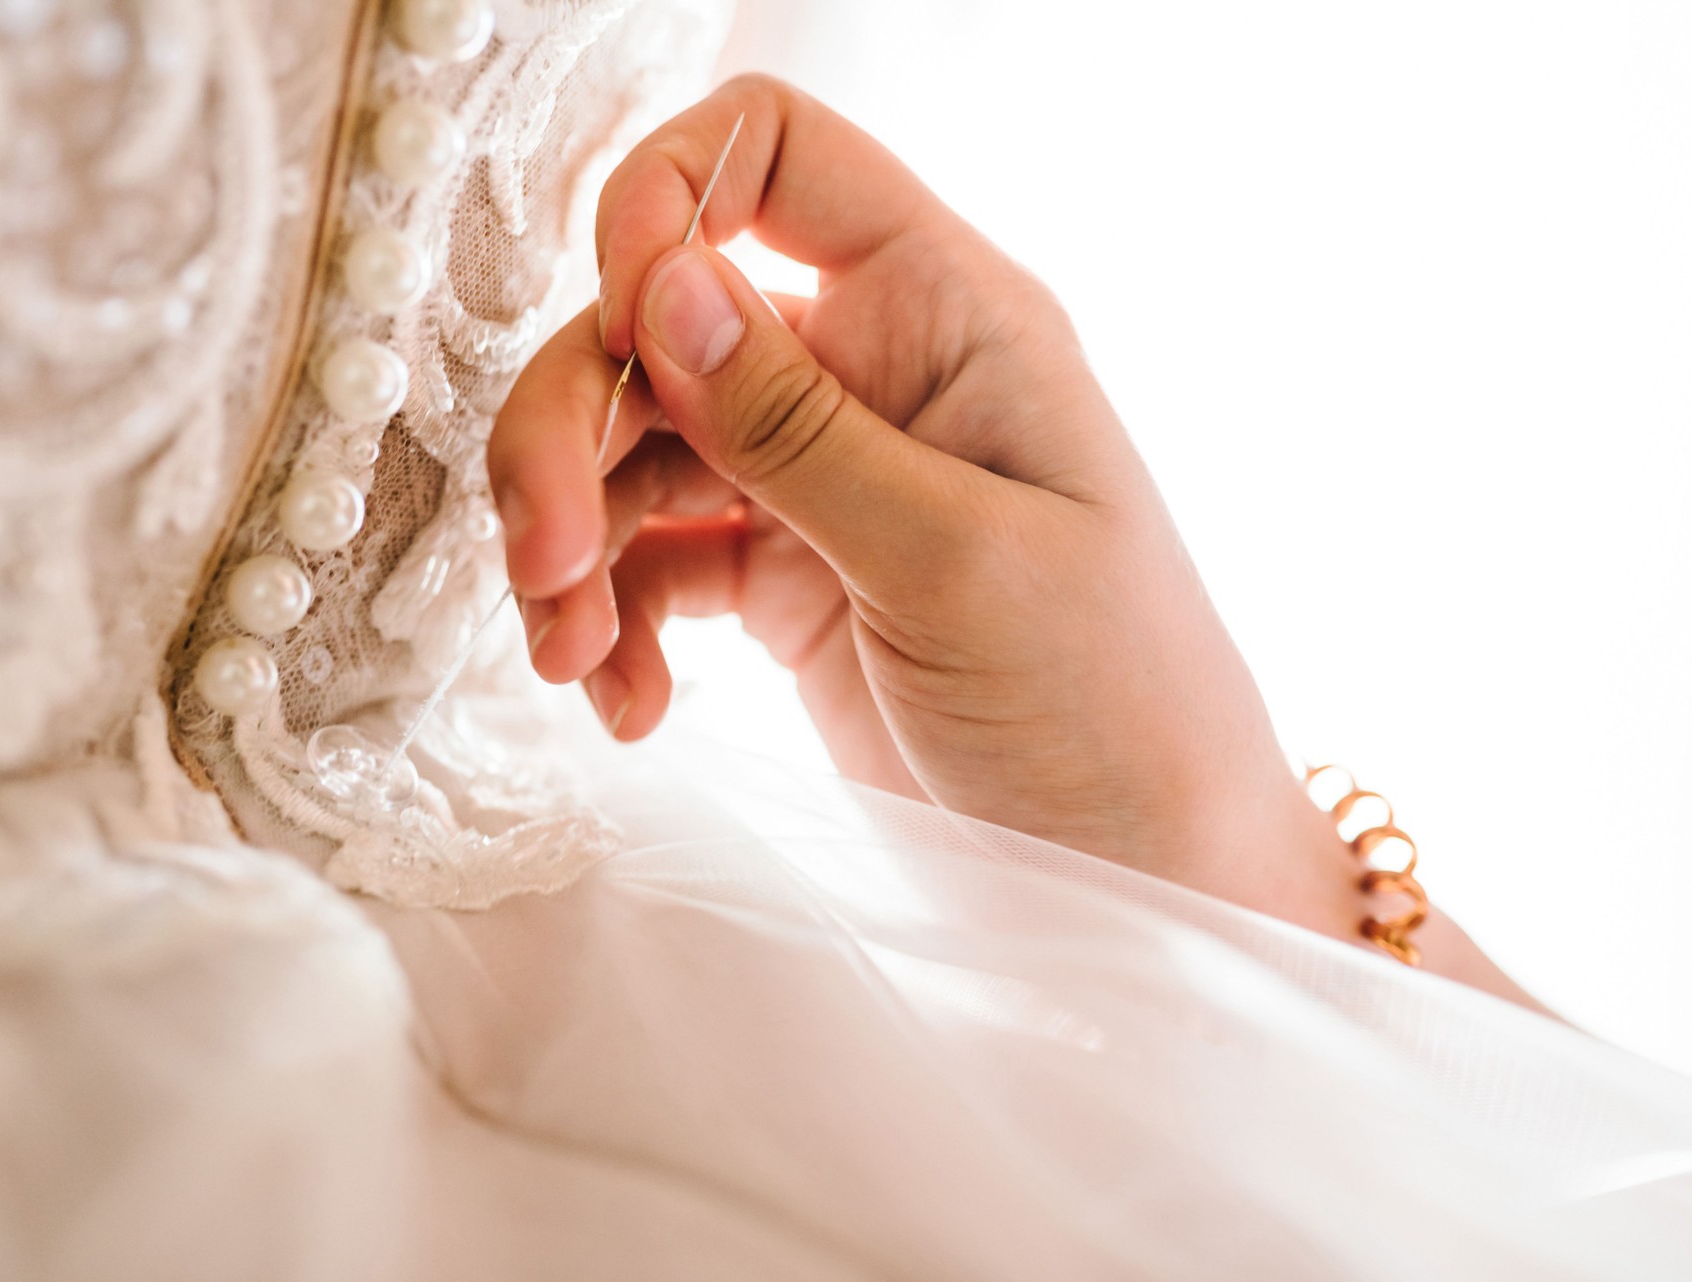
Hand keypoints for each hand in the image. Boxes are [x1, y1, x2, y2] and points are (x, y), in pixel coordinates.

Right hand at [488, 75, 1364, 936]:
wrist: (1147, 874)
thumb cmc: (1113, 707)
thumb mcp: (960, 562)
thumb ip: (799, 427)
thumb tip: (663, 286)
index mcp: (946, 317)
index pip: (777, 152)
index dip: (663, 199)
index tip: (618, 329)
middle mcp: (873, 375)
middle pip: (659, 320)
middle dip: (572, 425)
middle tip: (544, 560)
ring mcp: (822, 478)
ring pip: (635, 445)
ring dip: (572, 540)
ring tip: (571, 657)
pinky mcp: (784, 578)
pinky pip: (654, 559)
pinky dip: (614, 620)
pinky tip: (626, 701)